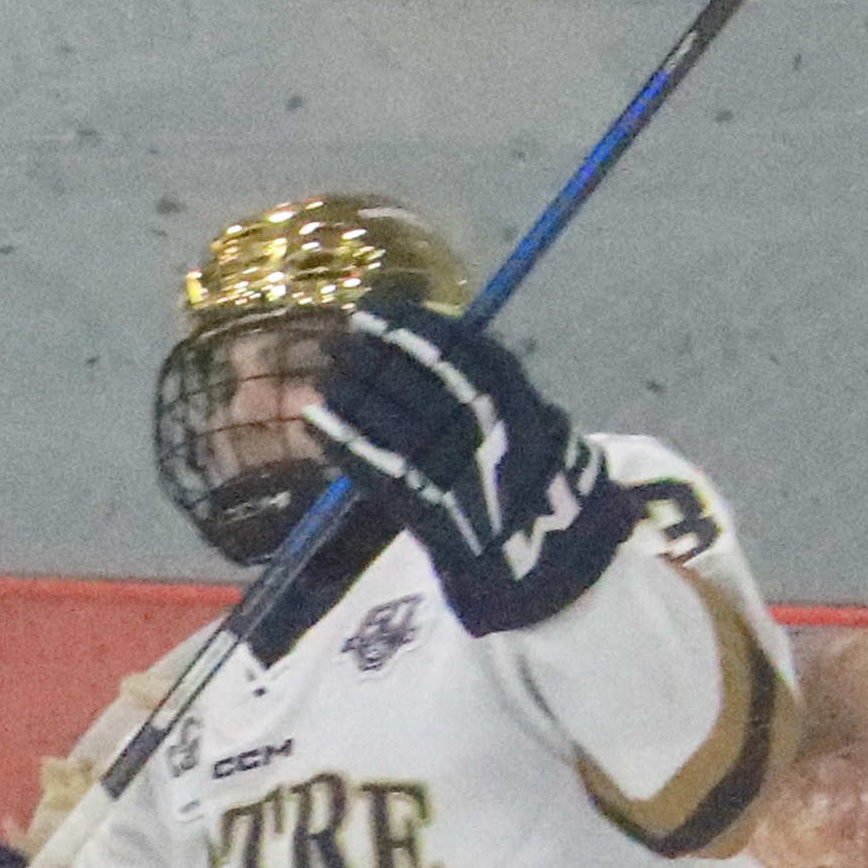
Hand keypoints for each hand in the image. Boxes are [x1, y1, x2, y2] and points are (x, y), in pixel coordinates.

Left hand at [312, 299, 632, 631]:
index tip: (376, 309)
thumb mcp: (537, 423)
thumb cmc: (545, 484)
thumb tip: (438, 349)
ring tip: (325, 374)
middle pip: (421, 381)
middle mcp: (488, 430)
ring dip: (354, 393)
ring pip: (394, 421)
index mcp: (521, 404)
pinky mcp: (429, 510)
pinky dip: (342, 443)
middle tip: (338, 340)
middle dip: (375, 356)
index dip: (413, 327)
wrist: (555, 559)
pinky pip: (378, 470)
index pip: (461, 351)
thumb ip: (494, 391)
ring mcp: (457, 470)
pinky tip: (313, 421)